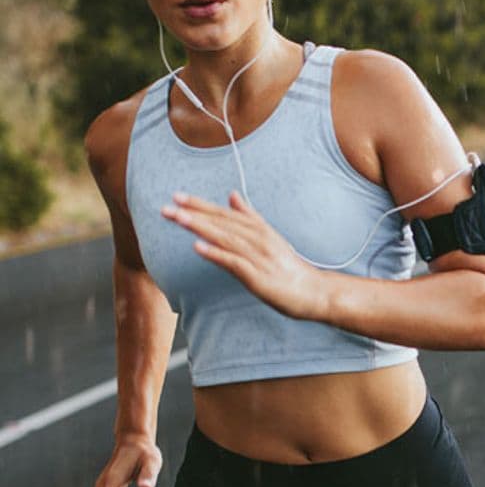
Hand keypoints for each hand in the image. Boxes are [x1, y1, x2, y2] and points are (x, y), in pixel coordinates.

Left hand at [162, 190, 325, 319]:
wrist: (314, 291)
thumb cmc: (289, 267)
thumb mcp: (270, 236)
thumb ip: (250, 216)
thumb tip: (233, 195)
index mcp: (259, 230)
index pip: (225, 214)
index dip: (201, 205)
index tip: (178, 197)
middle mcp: (258, 240)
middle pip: (222, 224)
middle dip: (194, 214)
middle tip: (168, 207)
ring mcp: (259, 257)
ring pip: (226, 239)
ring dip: (201, 228)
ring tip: (179, 219)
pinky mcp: (259, 277)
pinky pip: (235, 263)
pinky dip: (217, 254)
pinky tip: (199, 248)